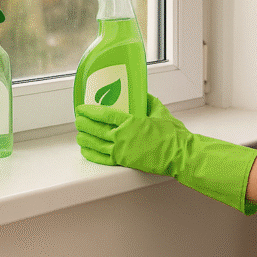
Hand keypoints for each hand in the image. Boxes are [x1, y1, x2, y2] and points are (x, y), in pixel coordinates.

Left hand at [75, 94, 256, 214]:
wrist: (179, 153)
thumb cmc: (171, 133)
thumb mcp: (159, 110)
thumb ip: (147, 101)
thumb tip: (140, 94)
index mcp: (130, 121)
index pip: (104, 114)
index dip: (90, 111)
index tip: (81, 108)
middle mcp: (122, 136)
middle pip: (96, 129)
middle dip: (84, 123)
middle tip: (77, 119)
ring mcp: (122, 150)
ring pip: (96, 144)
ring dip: (85, 138)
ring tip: (79, 134)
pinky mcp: (124, 162)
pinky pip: (102, 159)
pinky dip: (91, 154)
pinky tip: (86, 150)